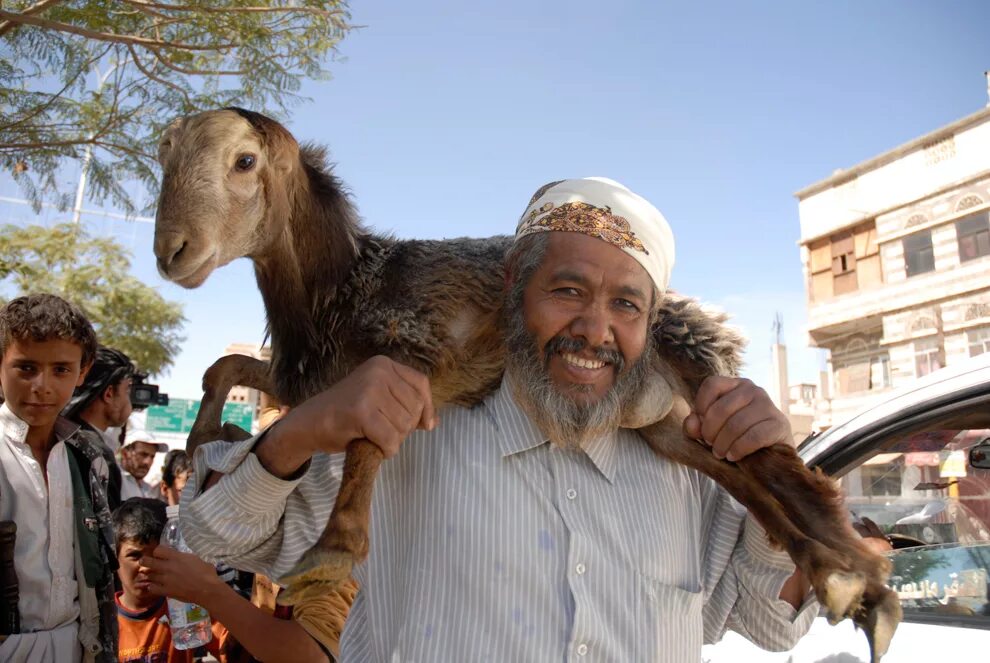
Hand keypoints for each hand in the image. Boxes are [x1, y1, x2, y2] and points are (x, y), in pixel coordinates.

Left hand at [143, 545, 223, 605]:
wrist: (206, 589)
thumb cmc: (206, 573)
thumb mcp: (195, 559)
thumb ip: (183, 558)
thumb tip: (179, 558)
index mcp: (177, 557)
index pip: (158, 550)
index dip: (157, 552)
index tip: (159, 554)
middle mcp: (168, 566)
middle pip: (148, 562)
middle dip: (145, 561)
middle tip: (145, 562)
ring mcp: (165, 579)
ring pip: (149, 575)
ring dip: (151, 575)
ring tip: (153, 575)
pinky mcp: (165, 590)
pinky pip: (152, 588)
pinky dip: (152, 586)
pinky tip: (156, 586)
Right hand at [274, 355, 436, 458]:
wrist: (308, 424)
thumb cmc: (346, 414)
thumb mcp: (379, 399)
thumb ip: (404, 405)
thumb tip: (432, 422)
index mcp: (383, 364)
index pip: (421, 384)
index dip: (427, 408)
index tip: (425, 426)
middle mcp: (378, 371)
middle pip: (415, 407)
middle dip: (404, 427)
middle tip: (380, 430)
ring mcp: (369, 389)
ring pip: (404, 426)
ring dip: (392, 440)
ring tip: (371, 434)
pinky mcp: (361, 411)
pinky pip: (390, 439)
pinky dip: (385, 449)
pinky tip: (370, 445)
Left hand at [682, 376, 791, 461]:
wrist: (770, 455)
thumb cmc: (736, 438)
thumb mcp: (712, 431)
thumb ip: (696, 426)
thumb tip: (692, 422)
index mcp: (735, 385)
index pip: (711, 384)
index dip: (701, 406)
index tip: (701, 426)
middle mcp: (753, 390)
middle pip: (721, 409)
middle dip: (710, 432)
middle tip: (711, 446)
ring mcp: (768, 405)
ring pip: (736, 425)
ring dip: (723, 444)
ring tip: (721, 454)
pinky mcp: (779, 424)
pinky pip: (753, 437)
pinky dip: (739, 449)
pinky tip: (733, 456)